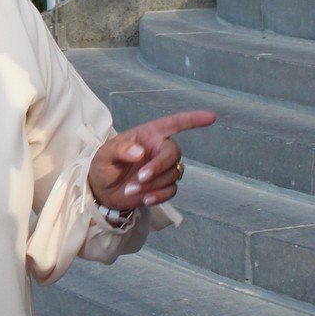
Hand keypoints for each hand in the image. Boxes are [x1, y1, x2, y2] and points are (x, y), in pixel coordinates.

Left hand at [88, 109, 215, 211]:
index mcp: (149, 134)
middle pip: (174, 153)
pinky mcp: (164, 186)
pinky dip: (158, 195)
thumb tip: (140, 152)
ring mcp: (164, 168)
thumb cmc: (104, 165)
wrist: (103, 191)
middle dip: (158, 166)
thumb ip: (120, 149)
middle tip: (139, 178)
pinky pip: (171, 190)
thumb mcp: (104, 154)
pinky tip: (144, 198)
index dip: (193, 119)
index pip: (174, 123)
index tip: (211, 117)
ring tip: (130, 189)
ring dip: (153, 184)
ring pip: (172, 174)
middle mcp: (159, 149)